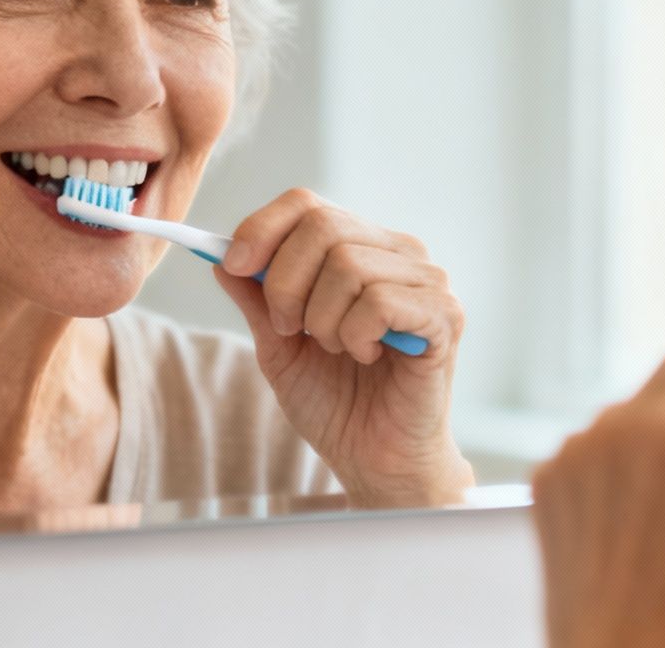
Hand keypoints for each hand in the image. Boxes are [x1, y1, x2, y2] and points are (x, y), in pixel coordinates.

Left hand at [215, 188, 472, 508]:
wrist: (376, 461)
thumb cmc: (336, 403)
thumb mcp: (278, 346)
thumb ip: (256, 299)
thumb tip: (220, 253)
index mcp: (360, 247)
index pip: (306, 204)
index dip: (262, 228)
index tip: (233, 266)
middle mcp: (398, 253)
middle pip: (323, 226)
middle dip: (285, 282)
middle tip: (289, 329)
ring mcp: (427, 281)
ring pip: (348, 264)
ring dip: (322, 319)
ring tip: (336, 350)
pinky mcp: (445, 316)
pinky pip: (380, 301)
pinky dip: (356, 334)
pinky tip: (364, 356)